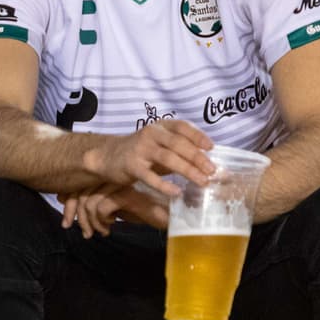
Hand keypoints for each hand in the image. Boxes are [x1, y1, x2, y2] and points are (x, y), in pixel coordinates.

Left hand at [62, 183, 170, 237]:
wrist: (172, 215)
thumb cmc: (144, 210)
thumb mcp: (114, 207)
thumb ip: (94, 203)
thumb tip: (65, 201)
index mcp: (108, 176)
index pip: (80, 185)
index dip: (69, 203)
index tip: (66, 221)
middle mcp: (112, 176)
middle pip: (81, 193)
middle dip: (75, 215)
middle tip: (81, 232)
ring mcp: (120, 184)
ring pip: (89, 202)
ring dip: (91, 222)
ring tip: (100, 232)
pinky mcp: (128, 194)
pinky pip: (101, 208)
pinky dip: (102, 222)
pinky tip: (110, 228)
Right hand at [80, 120, 214, 198]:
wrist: (107, 156)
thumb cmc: (140, 152)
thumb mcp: (159, 145)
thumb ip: (180, 151)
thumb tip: (208, 165)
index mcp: (160, 127)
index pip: (181, 127)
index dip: (197, 136)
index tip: (211, 147)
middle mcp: (150, 134)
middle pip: (178, 144)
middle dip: (197, 157)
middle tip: (212, 171)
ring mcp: (140, 149)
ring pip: (167, 158)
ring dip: (187, 170)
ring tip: (202, 181)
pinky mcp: (131, 166)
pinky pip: (150, 176)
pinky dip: (164, 185)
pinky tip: (176, 192)